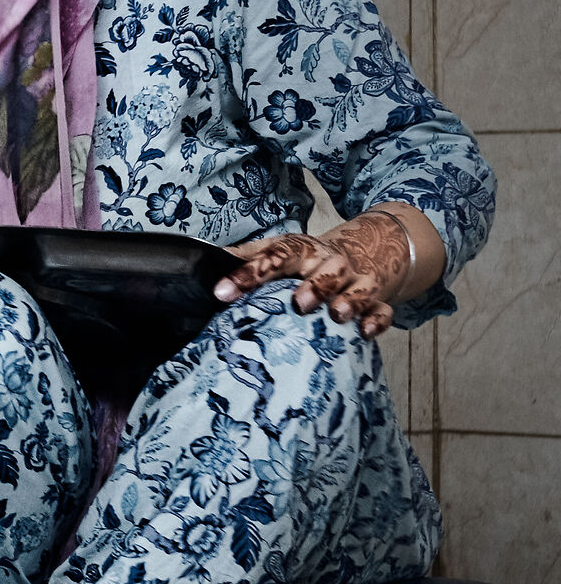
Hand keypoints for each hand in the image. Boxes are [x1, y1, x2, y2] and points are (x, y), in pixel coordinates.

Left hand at [211, 208, 421, 338]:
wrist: (359, 254)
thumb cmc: (305, 260)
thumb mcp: (275, 252)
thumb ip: (245, 260)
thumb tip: (203, 264)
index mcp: (301, 251)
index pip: (274, 257)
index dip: (247, 274)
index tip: (222, 293)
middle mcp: (331, 264)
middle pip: (327, 270)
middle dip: (316, 285)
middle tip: (299, 303)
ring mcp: (357, 282)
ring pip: (360, 288)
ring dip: (350, 300)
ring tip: (337, 315)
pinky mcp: (377, 301)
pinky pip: (382, 311)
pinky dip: (376, 320)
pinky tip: (364, 332)